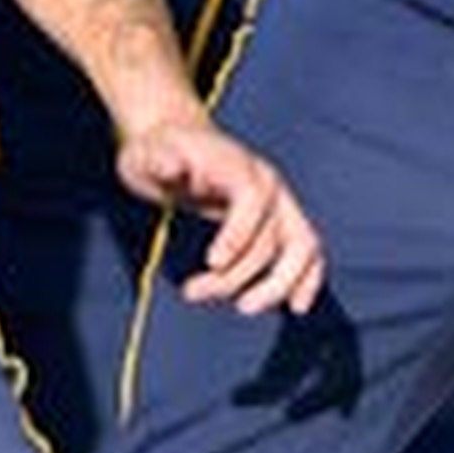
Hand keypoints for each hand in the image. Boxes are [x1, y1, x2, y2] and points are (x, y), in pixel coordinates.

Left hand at [122, 108, 321, 316]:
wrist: (177, 145)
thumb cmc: (158, 153)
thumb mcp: (146, 154)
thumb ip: (158, 161)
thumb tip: (171, 166)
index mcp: (238, 165)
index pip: (253, 199)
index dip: (238, 234)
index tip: (212, 262)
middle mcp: (268, 184)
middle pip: (272, 235)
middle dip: (236, 274)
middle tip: (194, 292)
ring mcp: (279, 205)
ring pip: (301, 248)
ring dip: (277, 286)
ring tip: (242, 307)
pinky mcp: (280, 224)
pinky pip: (307, 252)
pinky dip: (307, 279)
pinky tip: (296, 306)